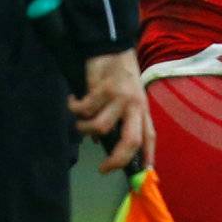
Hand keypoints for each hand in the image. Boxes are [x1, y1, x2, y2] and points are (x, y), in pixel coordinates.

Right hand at [70, 48, 153, 174]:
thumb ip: (119, 121)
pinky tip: (72, 102)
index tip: (145, 173)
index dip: (148, 156)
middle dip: (117, 160)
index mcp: (142, 110)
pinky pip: (84, 109)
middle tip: (103, 169)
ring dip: (84, 129)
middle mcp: (134, 106)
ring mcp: (119, 98)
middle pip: (130, 141)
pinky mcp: (102, 88)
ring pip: (100, 127)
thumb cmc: (120, 77)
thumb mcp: (126, 99)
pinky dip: (74, 108)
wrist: (112, 48)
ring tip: (79, 124)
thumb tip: (101, 142)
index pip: (149, 137)